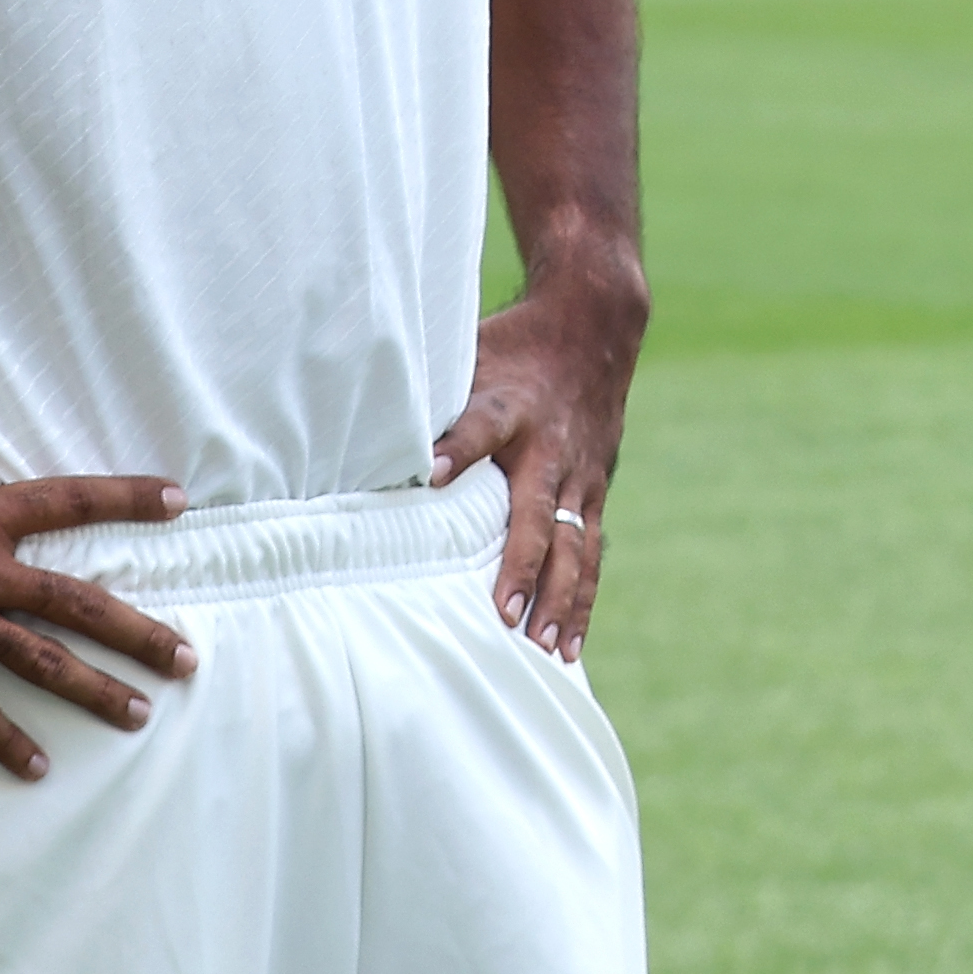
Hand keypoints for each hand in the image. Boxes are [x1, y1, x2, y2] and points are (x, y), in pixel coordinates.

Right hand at [0, 471, 193, 781]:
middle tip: (187, 659)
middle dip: (137, 633)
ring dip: (94, 688)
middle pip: (80, 601)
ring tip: (140, 714)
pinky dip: (5, 738)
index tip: (179, 499)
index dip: (127, 497)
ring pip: (43, 658)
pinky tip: (38, 766)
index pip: (72, 500)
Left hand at [433, 273, 644, 662]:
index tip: (432, 473)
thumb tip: (375, 446)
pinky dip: (582, 600)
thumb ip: (436, 401)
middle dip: (520, 565)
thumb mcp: (471, 354)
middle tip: (502, 615)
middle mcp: (551, 446)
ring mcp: (580, 474)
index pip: (480, 425)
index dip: (459, 448)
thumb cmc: (514, 348)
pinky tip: (569, 646)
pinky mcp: (596, 492)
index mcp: (511, 405)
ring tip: (543, 648)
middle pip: (536, 512)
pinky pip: (591, 554)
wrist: (597, 326)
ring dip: (558, 599)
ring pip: (574, 545)